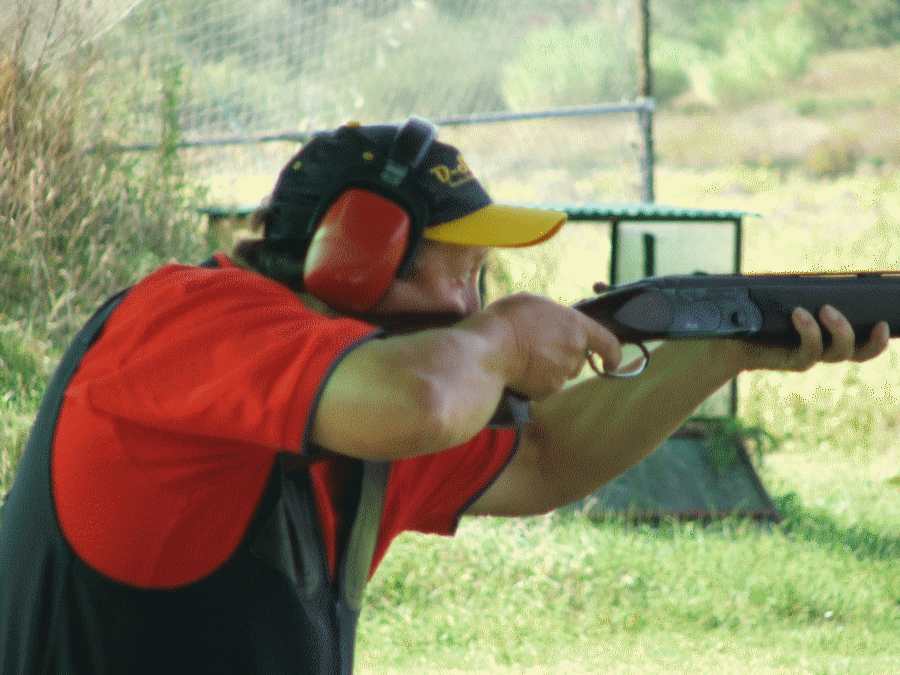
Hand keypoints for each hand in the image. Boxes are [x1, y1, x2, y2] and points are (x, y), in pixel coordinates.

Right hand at [483, 292, 622, 398]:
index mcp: (576, 327)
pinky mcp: (546, 392)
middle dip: (565, 354)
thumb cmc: (507, 320)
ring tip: (524, 355)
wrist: (488, 351)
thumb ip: (554, 315)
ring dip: (549, 366)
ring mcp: (561, 375)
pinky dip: (536, 380)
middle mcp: (574, 352)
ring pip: (562, 373)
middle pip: (578, 358)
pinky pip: (546, 386)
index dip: (613, 354)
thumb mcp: (533, 303)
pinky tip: (518, 369)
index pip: (608, 343)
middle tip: (540, 345)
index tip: (612, 361)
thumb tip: (555, 322)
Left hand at [734, 304, 890, 372]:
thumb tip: (827, 276)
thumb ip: (808, 291)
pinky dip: (808, 331)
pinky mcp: (789, 361)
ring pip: (836, 353)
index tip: (885, 322)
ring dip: (839, 330)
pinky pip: (808, 353)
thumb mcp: (787, 297)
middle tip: (873, 321)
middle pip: (857, 353)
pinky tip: (799, 313)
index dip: (879, 339)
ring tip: (825, 309)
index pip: (863, 343)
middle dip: (871, 341)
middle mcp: (823, 350)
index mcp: (829, 336)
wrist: (729, 334)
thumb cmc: (760, 312)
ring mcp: (807, 356)